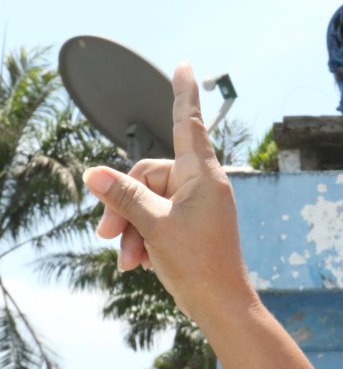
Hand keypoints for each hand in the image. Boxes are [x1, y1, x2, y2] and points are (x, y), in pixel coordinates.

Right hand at [84, 63, 254, 322]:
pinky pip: (157, 219)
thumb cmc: (198, 263)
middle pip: (148, 176)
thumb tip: (95, 172)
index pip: (188, 124)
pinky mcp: (192, 224)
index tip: (185, 64)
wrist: (221, 304)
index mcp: (202, 175)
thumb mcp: (152, 227)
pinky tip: (139, 264)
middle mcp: (203, 184)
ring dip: (132, 230)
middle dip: (123, 206)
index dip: (183, 93)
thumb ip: (124, 197)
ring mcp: (198, 205)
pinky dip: (144, 239)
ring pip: (148, 202)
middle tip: (107, 237)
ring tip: (128, 260)